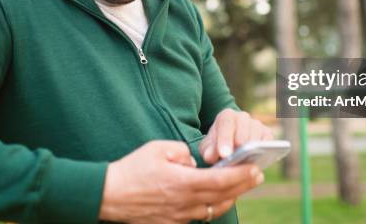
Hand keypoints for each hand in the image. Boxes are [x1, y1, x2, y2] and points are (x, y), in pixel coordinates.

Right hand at [98, 140, 263, 222]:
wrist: (108, 195)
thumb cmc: (132, 169)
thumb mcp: (158, 149)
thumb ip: (182, 153)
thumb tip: (194, 162)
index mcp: (183, 183)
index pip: (221, 180)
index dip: (241, 176)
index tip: (255, 169)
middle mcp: (185, 203)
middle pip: (222, 197)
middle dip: (243, 186)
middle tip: (258, 176)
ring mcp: (178, 216)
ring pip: (213, 209)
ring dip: (230, 198)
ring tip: (241, 187)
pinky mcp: (171, 223)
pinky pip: (198, 216)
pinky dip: (212, 207)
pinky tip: (216, 199)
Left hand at [199, 109, 273, 164]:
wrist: (229, 147)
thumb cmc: (216, 147)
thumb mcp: (208, 149)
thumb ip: (208, 152)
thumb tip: (212, 157)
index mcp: (226, 116)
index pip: (226, 123)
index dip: (225, 139)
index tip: (224, 155)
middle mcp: (242, 117)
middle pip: (243, 127)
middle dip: (240, 143)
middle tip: (239, 158)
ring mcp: (256, 124)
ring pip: (256, 133)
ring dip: (253, 148)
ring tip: (248, 164)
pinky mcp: (267, 134)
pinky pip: (268, 142)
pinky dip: (265, 151)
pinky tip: (259, 164)